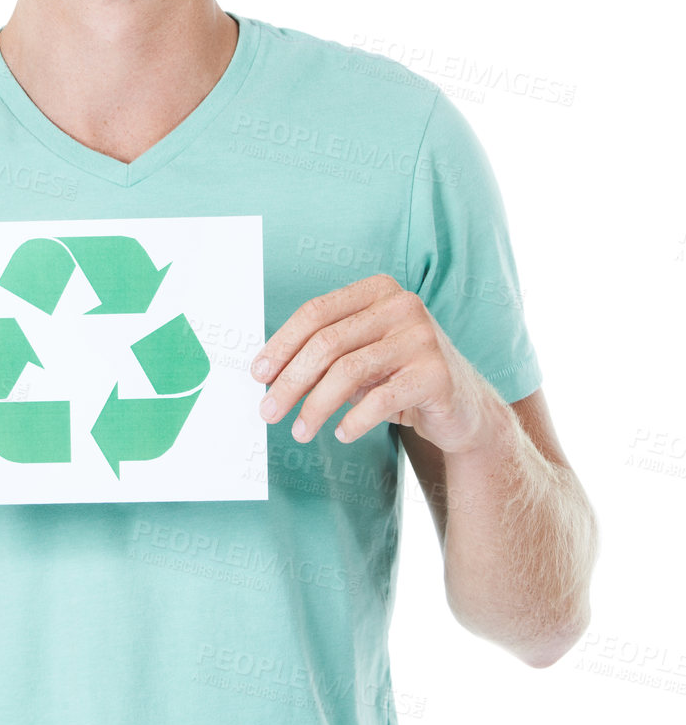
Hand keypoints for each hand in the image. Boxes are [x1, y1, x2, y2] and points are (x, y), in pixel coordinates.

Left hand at [249, 274, 498, 453]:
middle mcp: (401, 305)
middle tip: (269, 411)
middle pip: (327, 342)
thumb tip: (270, 377)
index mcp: (377, 291)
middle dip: (291, 380)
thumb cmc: (400, 378)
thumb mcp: (360, 358)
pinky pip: (381, 398)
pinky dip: (354, 420)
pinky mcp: (437, 374)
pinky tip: (341, 434)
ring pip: (349, 371)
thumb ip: (323, 357)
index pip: (316, 313)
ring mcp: (422, 337)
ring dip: (315, 406)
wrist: (465, 409)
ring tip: (300, 431)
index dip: (281, 345)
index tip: (259, 375)